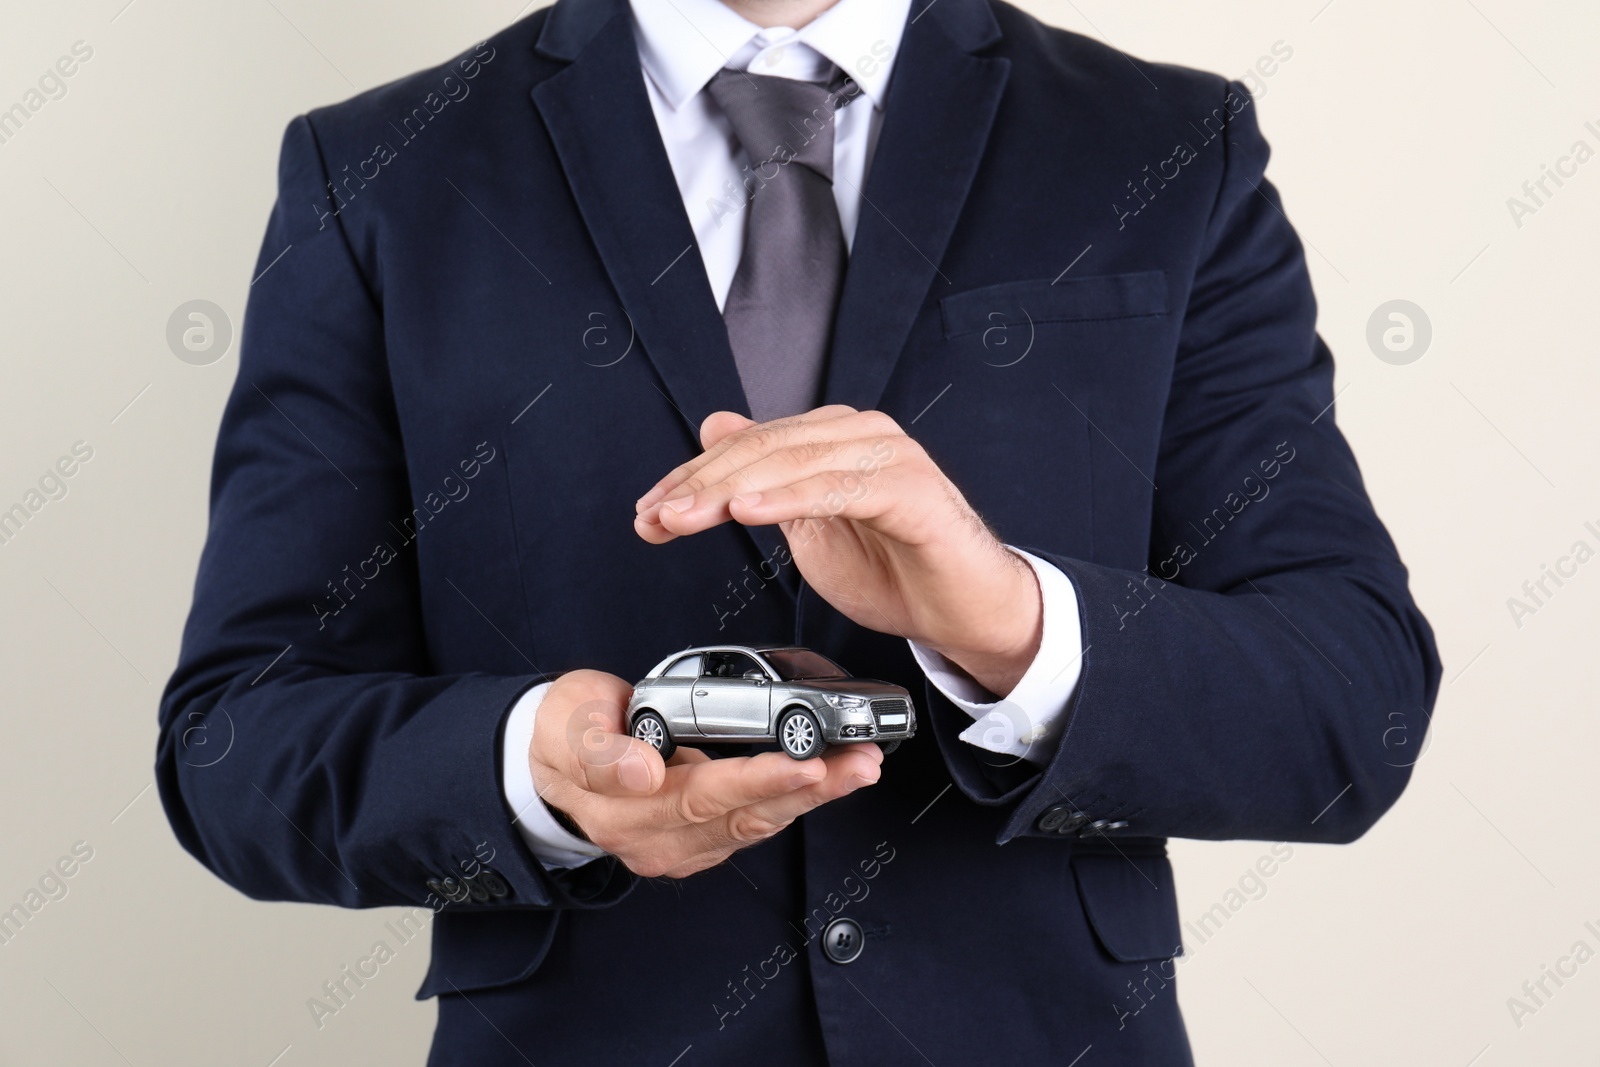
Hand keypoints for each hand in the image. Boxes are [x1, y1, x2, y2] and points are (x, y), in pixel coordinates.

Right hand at [529, 670, 881, 877]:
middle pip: (744, 816)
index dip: (758, 779)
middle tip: (859, 761)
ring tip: (859, 766)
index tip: (804, 761)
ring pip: (757, 824)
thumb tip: (641, 769)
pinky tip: (829, 779)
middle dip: (810, 787)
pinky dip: (794, 801)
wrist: (549, 763)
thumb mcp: (567, 720)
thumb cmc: (564, 730)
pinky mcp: (698, 843)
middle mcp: (656, 839)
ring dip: (814, 796)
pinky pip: (754, 826)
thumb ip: (599, 746)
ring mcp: (679, 847)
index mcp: (624, 807)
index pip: (703, 795)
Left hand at [634, 407, 1042, 695]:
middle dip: (699, 485)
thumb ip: (765, 478)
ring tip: (684, 518)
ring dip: (729, 491)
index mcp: (832, 439)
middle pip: (762, 450)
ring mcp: (888, 455)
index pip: (748, 446)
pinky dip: (788, 498)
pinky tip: (747, 511)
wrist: (964, 610)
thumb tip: (714, 427)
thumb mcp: (809, 526)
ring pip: (792, 463)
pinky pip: (837, 488)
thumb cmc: (897, 571)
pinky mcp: (910, 488)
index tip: (648, 511)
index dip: (692, 477)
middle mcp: (859, 434)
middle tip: (655, 517)